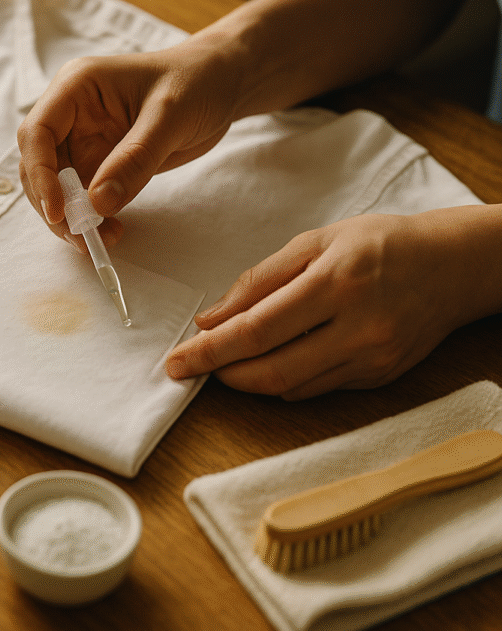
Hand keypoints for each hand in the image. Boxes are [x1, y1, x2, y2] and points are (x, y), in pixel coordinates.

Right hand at [17, 42, 244, 246]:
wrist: (220, 84)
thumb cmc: (196, 82)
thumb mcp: (169, 116)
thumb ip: (135, 158)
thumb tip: (98, 203)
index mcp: (75, 88)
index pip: (37, 133)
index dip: (40, 174)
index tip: (59, 212)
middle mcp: (71, 115)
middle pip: (38, 165)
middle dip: (53, 204)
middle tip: (82, 237)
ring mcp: (83, 140)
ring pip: (56, 187)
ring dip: (71, 218)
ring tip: (101, 240)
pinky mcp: (99, 162)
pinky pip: (82, 196)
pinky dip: (90, 219)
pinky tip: (110, 231)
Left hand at [164, 211, 487, 399]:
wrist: (454, 266)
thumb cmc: (379, 243)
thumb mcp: (316, 241)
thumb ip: (259, 280)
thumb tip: (211, 318)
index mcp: (335, 283)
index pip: (256, 330)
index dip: (209, 351)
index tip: (177, 360)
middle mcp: (357, 328)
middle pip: (271, 369)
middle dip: (221, 373)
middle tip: (189, 367)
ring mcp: (372, 358)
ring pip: (292, 387)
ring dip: (247, 381)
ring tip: (222, 364)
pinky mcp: (380, 377)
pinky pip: (316, 389)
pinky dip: (282, 381)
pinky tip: (266, 364)